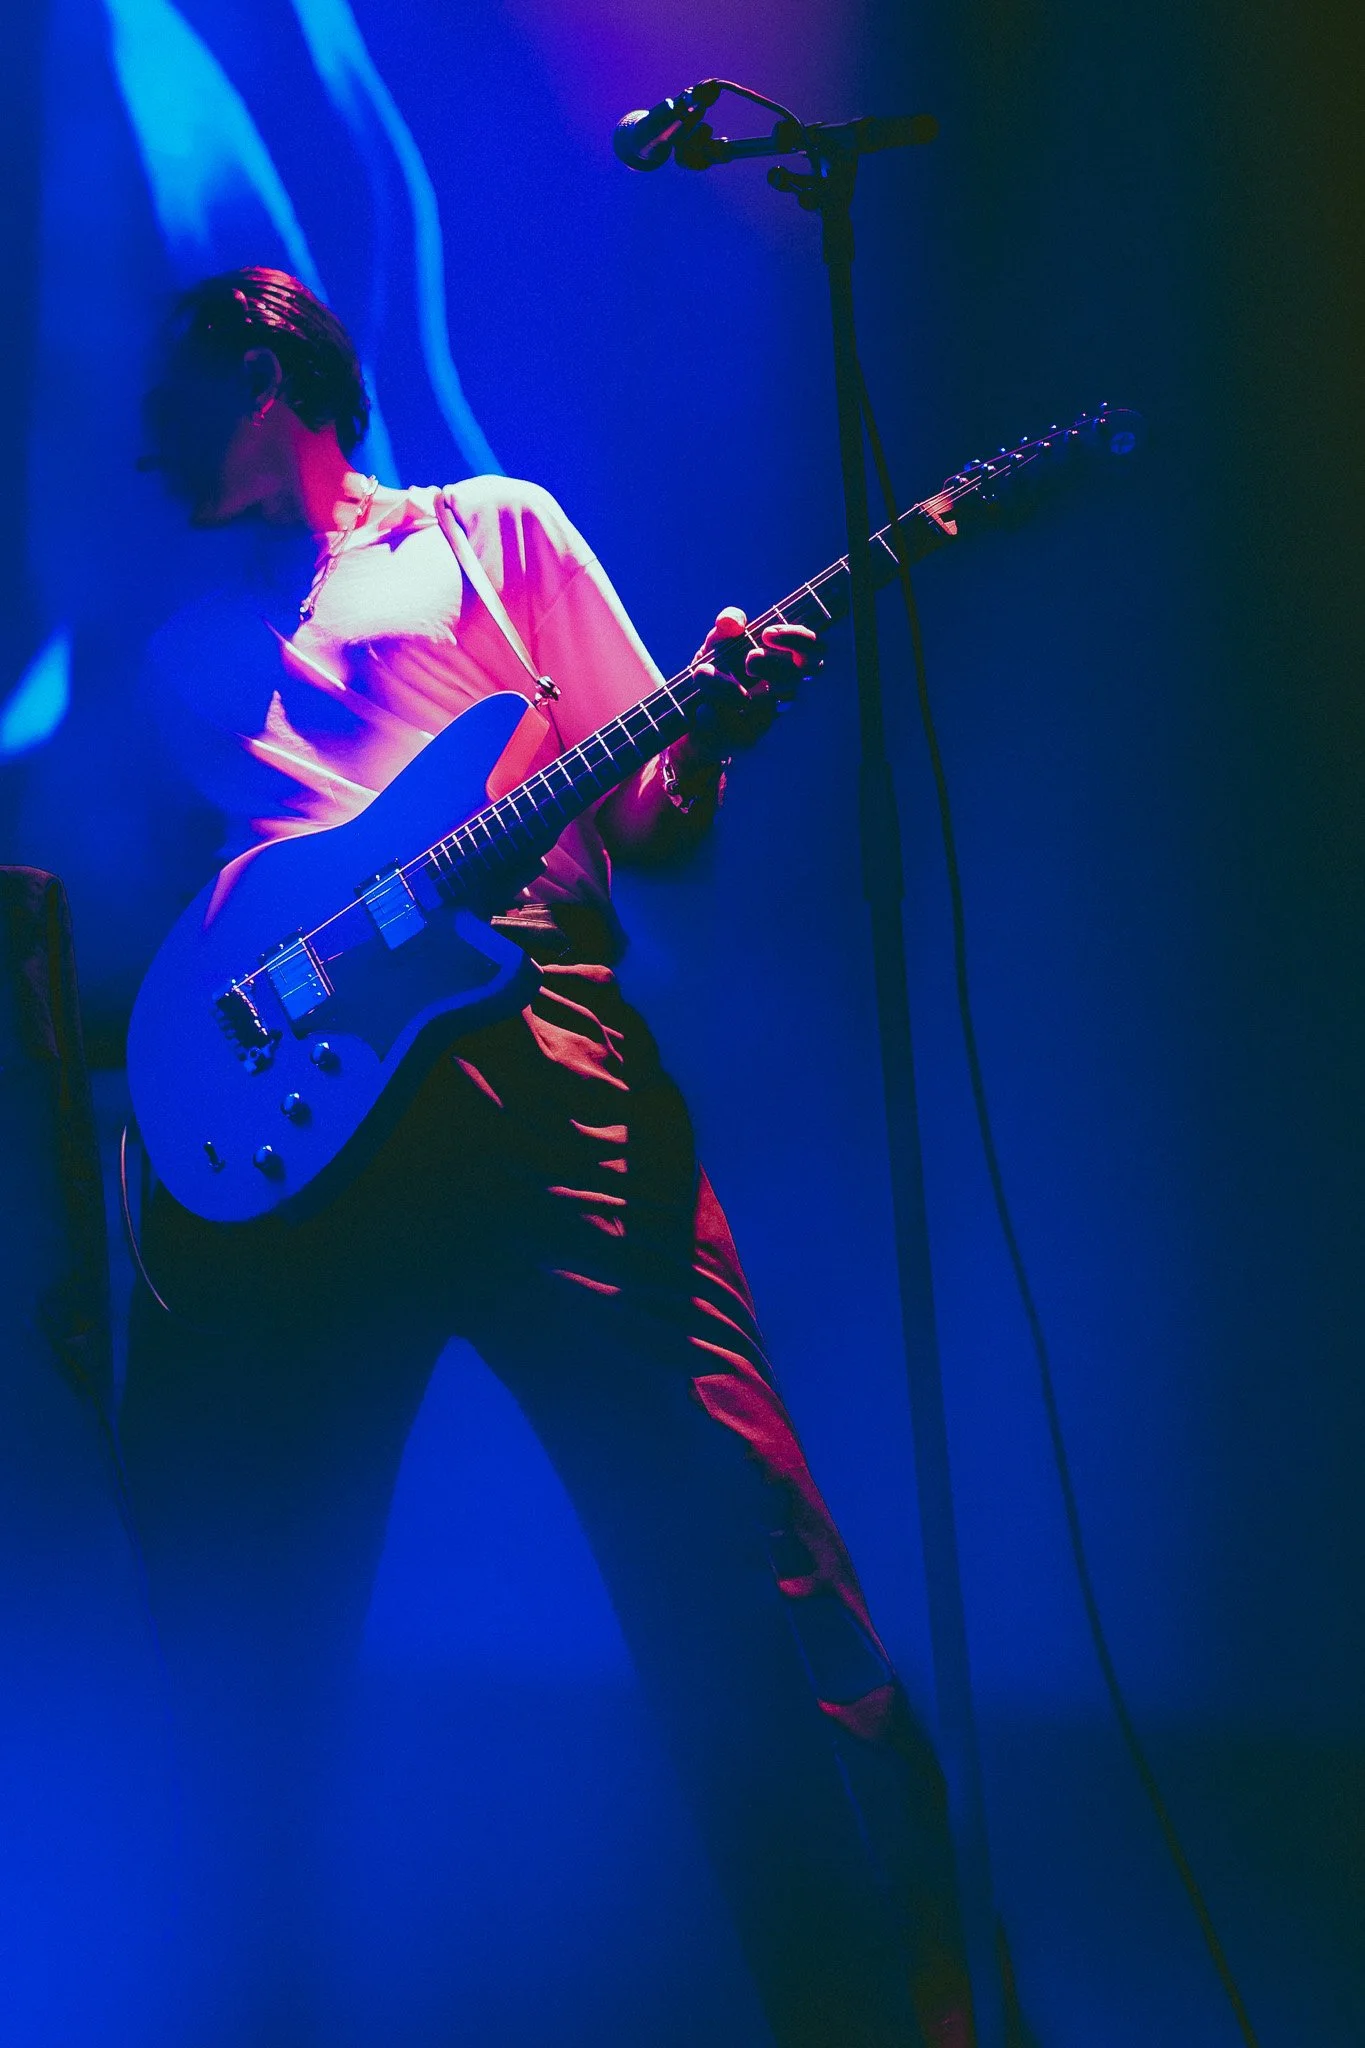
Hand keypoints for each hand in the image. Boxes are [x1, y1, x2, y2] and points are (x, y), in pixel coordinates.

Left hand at [684, 607, 823, 764]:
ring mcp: (765, 720)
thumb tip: (733, 622)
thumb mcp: (718, 642)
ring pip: (763, 711)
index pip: (814, 650)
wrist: (691, 714)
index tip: (767, 634)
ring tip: (701, 674)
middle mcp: (781, 693)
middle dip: (770, 665)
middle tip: (746, 659)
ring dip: (728, 689)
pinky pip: (735, 735)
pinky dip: (716, 719)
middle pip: (794, 680)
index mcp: (783, 665)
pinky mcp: (742, 742)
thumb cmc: (716, 671)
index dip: (799, 639)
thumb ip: (727, 624)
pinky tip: (702, 709)